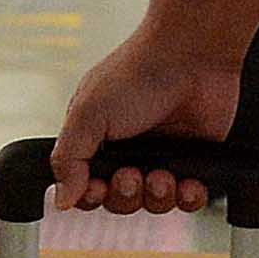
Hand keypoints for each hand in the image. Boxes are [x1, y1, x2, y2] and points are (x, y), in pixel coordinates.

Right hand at [46, 27, 248, 211]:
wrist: (191, 53)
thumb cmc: (136, 73)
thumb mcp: (87, 114)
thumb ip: (69, 159)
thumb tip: (61, 200)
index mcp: (98, 143)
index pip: (87, 189)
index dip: (92, 197)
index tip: (98, 187)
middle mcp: (130, 153)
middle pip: (121, 202)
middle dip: (126, 196)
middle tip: (132, 175)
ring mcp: (164, 157)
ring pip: (155, 203)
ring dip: (156, 197)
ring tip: (161, 174)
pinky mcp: (197, 160)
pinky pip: (191, 197)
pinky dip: (189, 198)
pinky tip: (187, 183)